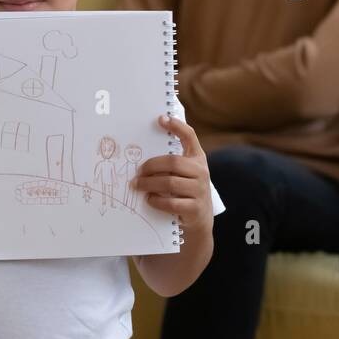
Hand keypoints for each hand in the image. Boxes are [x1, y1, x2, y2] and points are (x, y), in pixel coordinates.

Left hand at [133, 115, 212, 233]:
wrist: (200, 219)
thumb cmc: (186, 191)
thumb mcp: (184, 173)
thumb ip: (171, 163)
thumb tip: (141, 153)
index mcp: (198, 158)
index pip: (190, 136)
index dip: (177, 126)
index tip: (160, 119)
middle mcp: (201, 171)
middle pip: (173, 162)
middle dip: (151, 166)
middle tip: (137, 171)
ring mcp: (200, 190)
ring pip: (170, 183)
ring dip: (149, 184)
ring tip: (137, 185)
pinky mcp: (195, 208)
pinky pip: (171, 203)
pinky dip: (157, 201)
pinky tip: (149, 199)